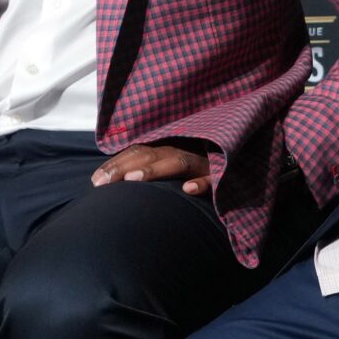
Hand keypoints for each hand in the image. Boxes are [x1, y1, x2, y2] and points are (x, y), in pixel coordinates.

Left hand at [91, 142, 211, 195]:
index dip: (116, 163)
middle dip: (125, 167)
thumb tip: (110, 182)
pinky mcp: (222, 177)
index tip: (96, 180)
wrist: (242, 173)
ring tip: (134, 181)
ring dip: (155, 170)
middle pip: (150, 154)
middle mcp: (183, 151)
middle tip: (103, 182)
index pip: (137, 151)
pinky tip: (188, 190)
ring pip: (177, 162)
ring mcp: (203, 162)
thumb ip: (148, 169)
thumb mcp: (172, 166)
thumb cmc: (198, 172)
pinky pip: (213, 178)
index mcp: (169, 148)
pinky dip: (201, 183)